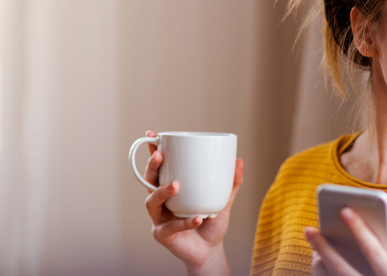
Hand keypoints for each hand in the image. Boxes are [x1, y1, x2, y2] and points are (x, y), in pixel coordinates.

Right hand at [142, 130, 243, 274]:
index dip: (151, 150)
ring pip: (151, 202)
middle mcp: (160, 201)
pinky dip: (184, 222)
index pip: (158, 167)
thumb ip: (230, 183)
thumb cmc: (211, 222)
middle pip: (148, 181)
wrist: (209, 251)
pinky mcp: (162, 235)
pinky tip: (198, 218)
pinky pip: (170, 227)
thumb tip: (239, 161)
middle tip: (160, 156)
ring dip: (161, 192)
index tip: (151, 134)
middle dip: (151, 167)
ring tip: (176, 186)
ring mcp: (158, 218)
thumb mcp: (222, 200)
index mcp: (169, 188)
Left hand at [304, 208, 386, 275]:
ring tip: (314, 250)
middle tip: (308, 229)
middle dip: (324, 248)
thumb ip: (386, 258)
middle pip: (343, 270)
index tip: (344, 210)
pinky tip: (320, 264)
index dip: (360, 230)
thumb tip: (355, 238)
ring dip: (319, 265)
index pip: (376, 253)